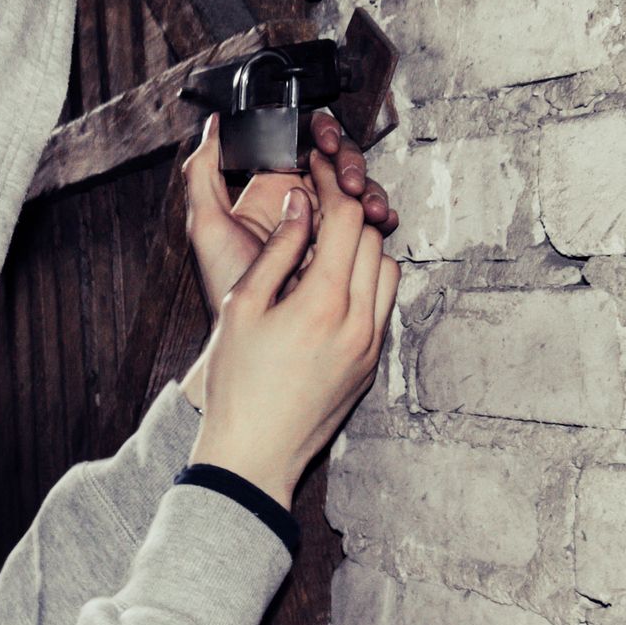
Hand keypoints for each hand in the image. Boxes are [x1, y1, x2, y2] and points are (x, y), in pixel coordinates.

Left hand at [183, 109, 398, 315]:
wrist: (252, 336)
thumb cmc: (226, 285)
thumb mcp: (207, 226)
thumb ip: (201, 174)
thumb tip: (213, 126)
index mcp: (272, 188)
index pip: (303, 145)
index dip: (321, 136)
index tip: (325, 143)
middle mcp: (301, 202)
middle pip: (337, 163)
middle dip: (350, 163)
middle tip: (351, 180)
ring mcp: (326, 225)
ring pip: (357, 191)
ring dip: (369, 190)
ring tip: (369, 206)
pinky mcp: (345, 250)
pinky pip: (368, 226)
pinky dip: (379, 219)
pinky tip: (381, 221)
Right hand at [185, 147, 399, 511]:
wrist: (255, 454)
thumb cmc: (237, 384)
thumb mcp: (242, 307)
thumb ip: (277, 251)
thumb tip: (301, 205)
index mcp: (323, 302)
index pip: (346, 219)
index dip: (331, 184)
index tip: (316, 170)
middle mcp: (359, 322)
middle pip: (373, 239)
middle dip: (349, 211)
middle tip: (320, 201)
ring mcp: (371, 347)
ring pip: (388, 271)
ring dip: (363, 249)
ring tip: (328, 245)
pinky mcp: (372, 366)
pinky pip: (383, 306)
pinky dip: (366, 283)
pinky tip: (333, 286)